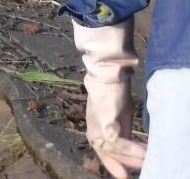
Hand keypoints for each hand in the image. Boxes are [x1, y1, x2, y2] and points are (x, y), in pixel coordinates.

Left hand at [74, 20, 146, 176]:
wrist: (107, 72)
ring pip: (111, 149)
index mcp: (96, 127)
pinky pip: (115, 140)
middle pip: (106, 153)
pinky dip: (128, 148)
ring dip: (129, 157)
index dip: (113, 164)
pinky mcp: (103, 119)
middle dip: (122, 163)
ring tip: (146, 161)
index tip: (125, 176)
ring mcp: (96, 124)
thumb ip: (122, 131)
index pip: (103, 151)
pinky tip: (142, 152)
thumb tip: (135, 149)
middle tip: (141, 170)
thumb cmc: (113, 92)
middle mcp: (93, 128)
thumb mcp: (119, 116)